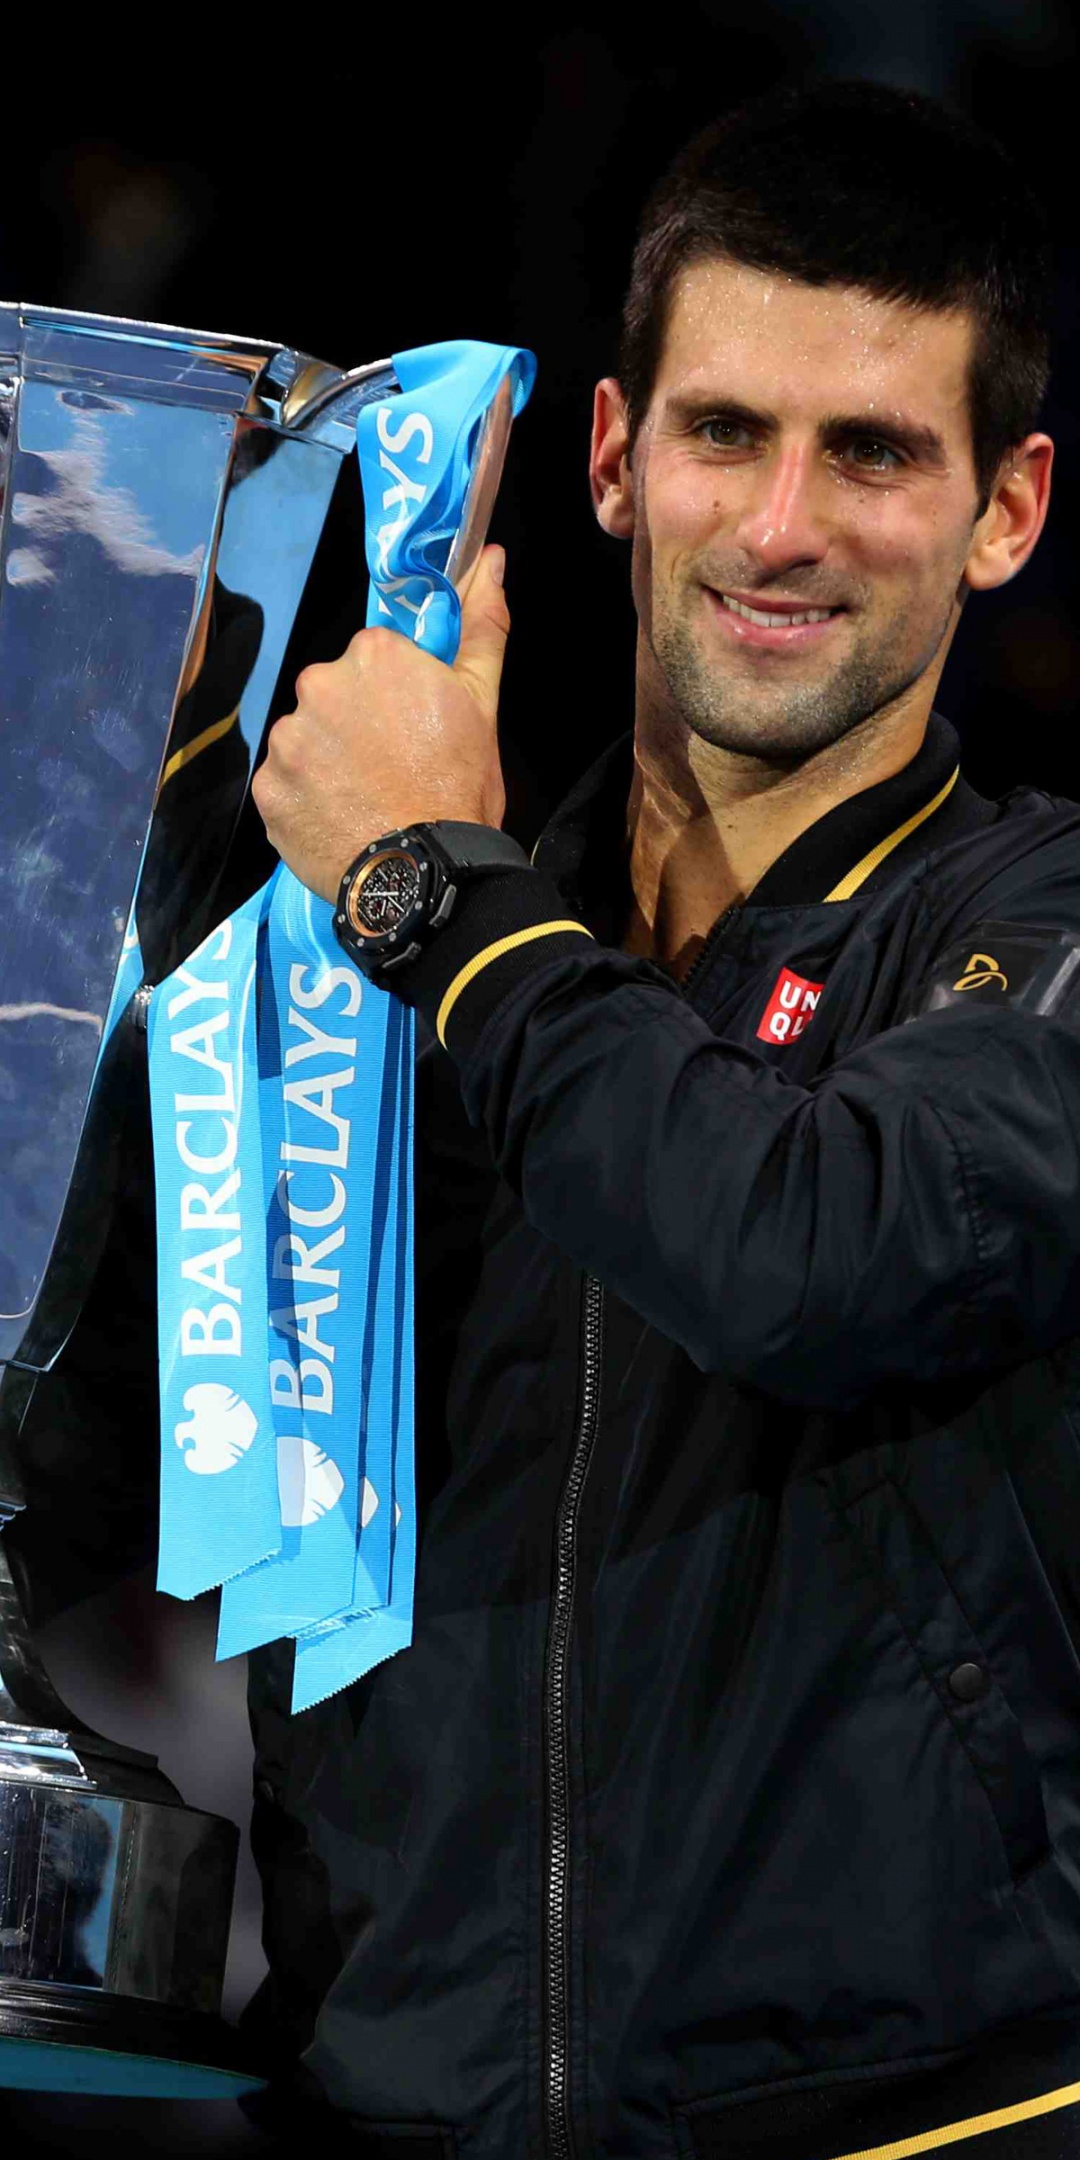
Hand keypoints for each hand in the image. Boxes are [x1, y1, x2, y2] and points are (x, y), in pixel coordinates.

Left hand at [252, 546, 509, 901]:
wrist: (426, 872)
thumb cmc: (459, 784)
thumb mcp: (482, 701)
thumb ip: (482, 624)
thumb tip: (492, 556)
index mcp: (372, 655)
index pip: (375, 661)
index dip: (397, 696)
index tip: (415, 730)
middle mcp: (317, 685)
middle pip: (334, 696)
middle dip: (356, 725)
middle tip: (393, 769)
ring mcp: (287, 740)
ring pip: (306, 740)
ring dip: (327, 763)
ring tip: (365, 800)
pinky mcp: (267, 790)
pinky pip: (285, 786)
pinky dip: (306, 801)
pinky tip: (339, 820)